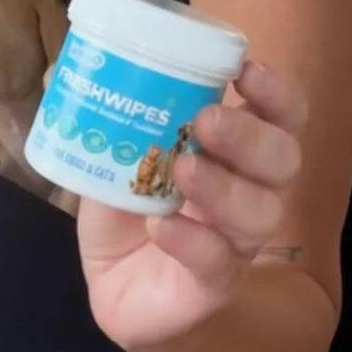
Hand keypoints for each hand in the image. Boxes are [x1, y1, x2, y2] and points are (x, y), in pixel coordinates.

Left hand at [77, 61, 306, 351]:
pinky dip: (192, 240)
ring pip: (261, 213)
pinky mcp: (213, 285)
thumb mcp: (115, 154)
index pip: (280, 117)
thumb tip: (69, 66)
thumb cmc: (127, 208)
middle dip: (249, 135)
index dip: (275, 92)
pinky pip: (218, 262)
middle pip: (282, 160)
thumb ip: (112, 117)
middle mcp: (249, 192)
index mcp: (234, 152)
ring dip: (223, 187)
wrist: (112, 283)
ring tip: (182, 168)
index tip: (245, 69)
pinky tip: (161, 226)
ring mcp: (236, 242)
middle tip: (204, 120)